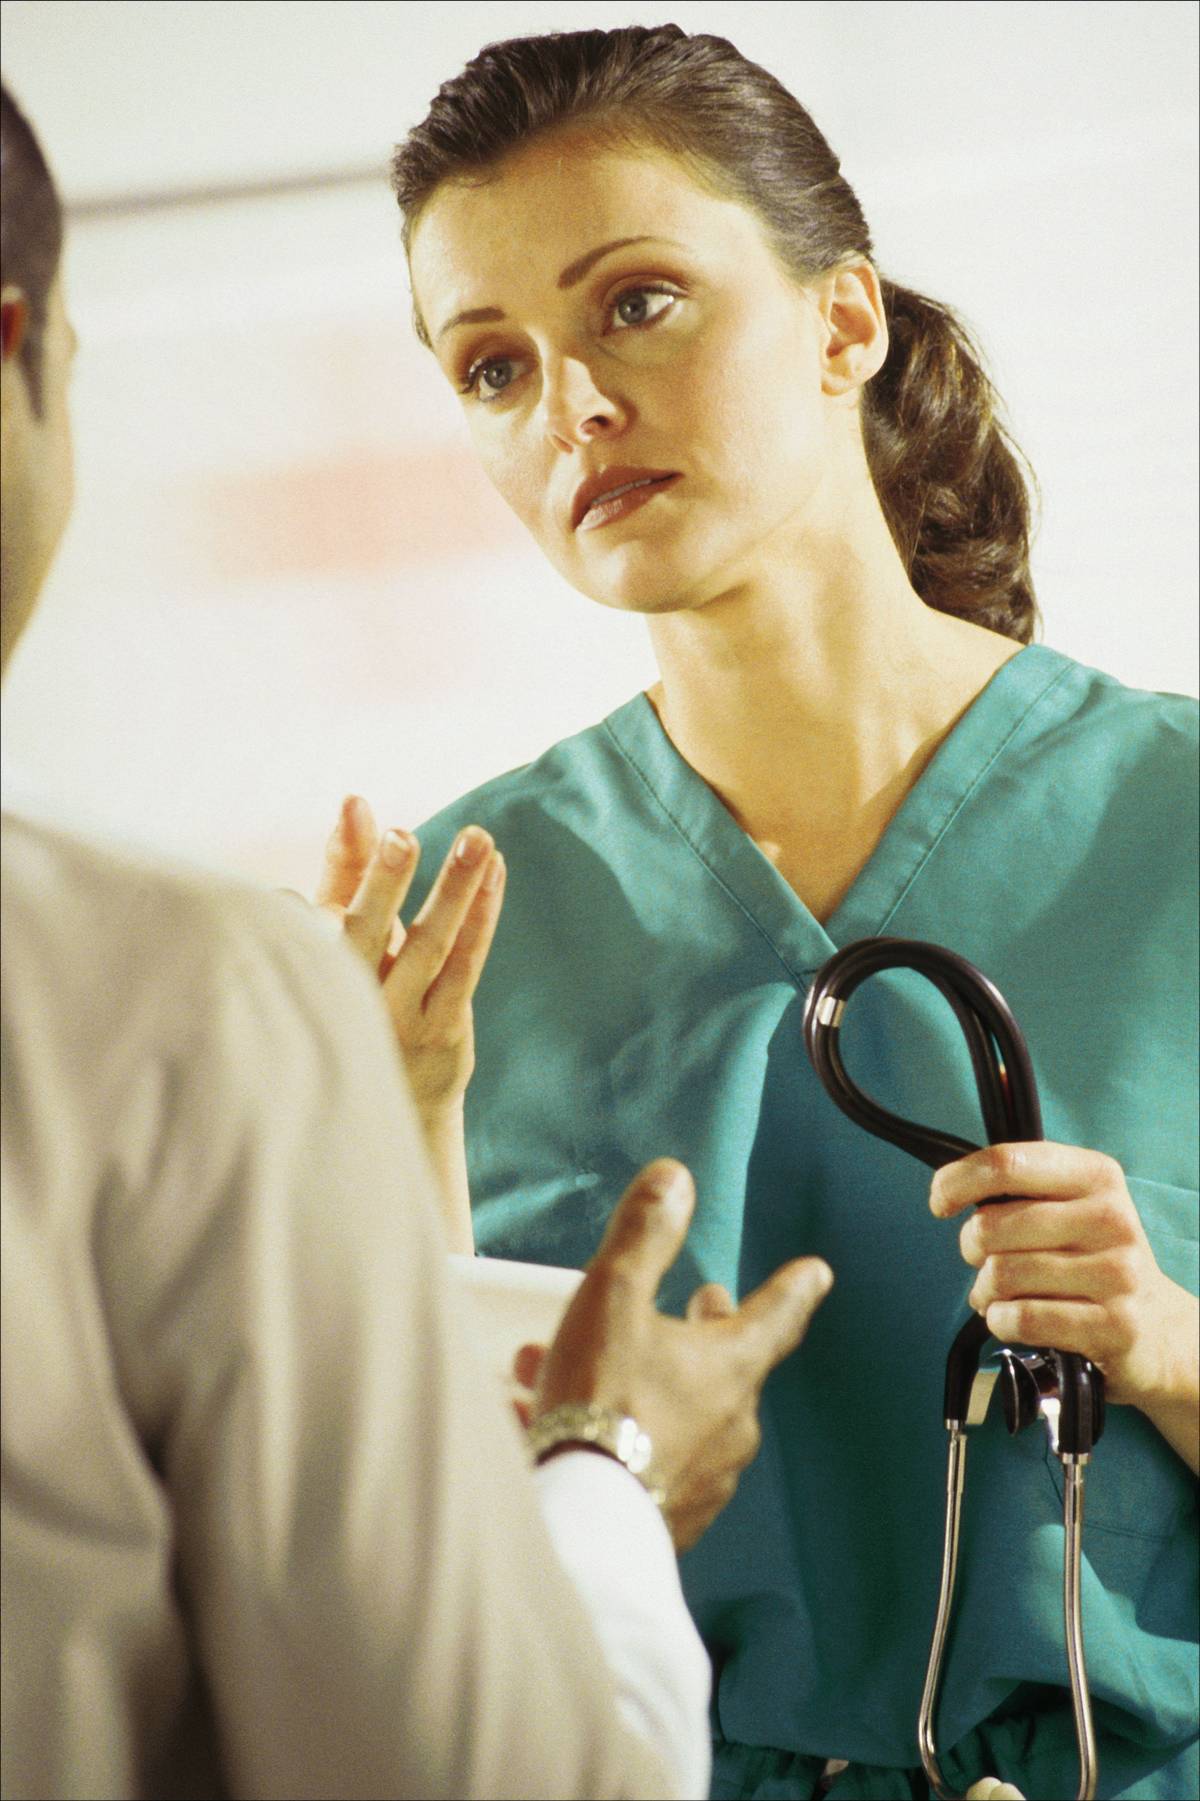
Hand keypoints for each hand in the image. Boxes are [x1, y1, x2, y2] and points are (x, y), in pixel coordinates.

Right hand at [314, 795, 504, 1121]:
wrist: (388, 1110)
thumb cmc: (357, 1000)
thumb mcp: (340, 940)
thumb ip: (346, 870)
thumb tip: (356, 800)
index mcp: (312, 973)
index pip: (314, 918)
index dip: (336, 875)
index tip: (357, 819)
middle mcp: (350, 999)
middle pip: (366, 933)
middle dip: (383, 882)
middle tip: (402, 836)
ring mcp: (400, 1019)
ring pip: (429, 946)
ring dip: (454, 889)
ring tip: (476, 838)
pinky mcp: (444, 1030)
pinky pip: (466, 966)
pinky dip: (481, 916)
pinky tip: (495, 872)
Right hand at [520, 1159, 833, 1551]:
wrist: (580, 1522)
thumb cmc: (600, 1401)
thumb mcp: (613, 1298)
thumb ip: (644, 1236)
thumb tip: (676, 1179)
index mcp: (731, 1368)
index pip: (777, 1315)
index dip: (794, 1288)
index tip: (816, 1273)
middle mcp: (731, 1426)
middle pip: (729, 1366)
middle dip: (705, 1331)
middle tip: (698, 1306)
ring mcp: (705, 1479)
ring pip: (679, 1413)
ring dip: (641, 1381)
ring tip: (579, 1367)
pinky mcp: (669, 1519)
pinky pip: (652, 1461)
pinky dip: (620, 1434)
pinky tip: (560, 1426)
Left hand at [930, 1142, 1179, 1406]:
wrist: (1156, 1328)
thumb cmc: (1091, 1260)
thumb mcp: (1070, 1207)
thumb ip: (1019, 1190)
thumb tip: (950, 1189)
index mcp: (1096, 1175)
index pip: (1006, 1162)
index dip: (958, 1181)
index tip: (940, 1202)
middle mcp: (1111, 1218)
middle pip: (993, 1225)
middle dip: (971, 1247)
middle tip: (984, 1260)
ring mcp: (1117, 1274)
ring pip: (1003, 1274)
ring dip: (985, 1292)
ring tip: (1001, 1296)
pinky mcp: (1114, 1325)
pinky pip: (1023, 1318)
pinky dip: (1001, 1321)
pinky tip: (1013, 1319)